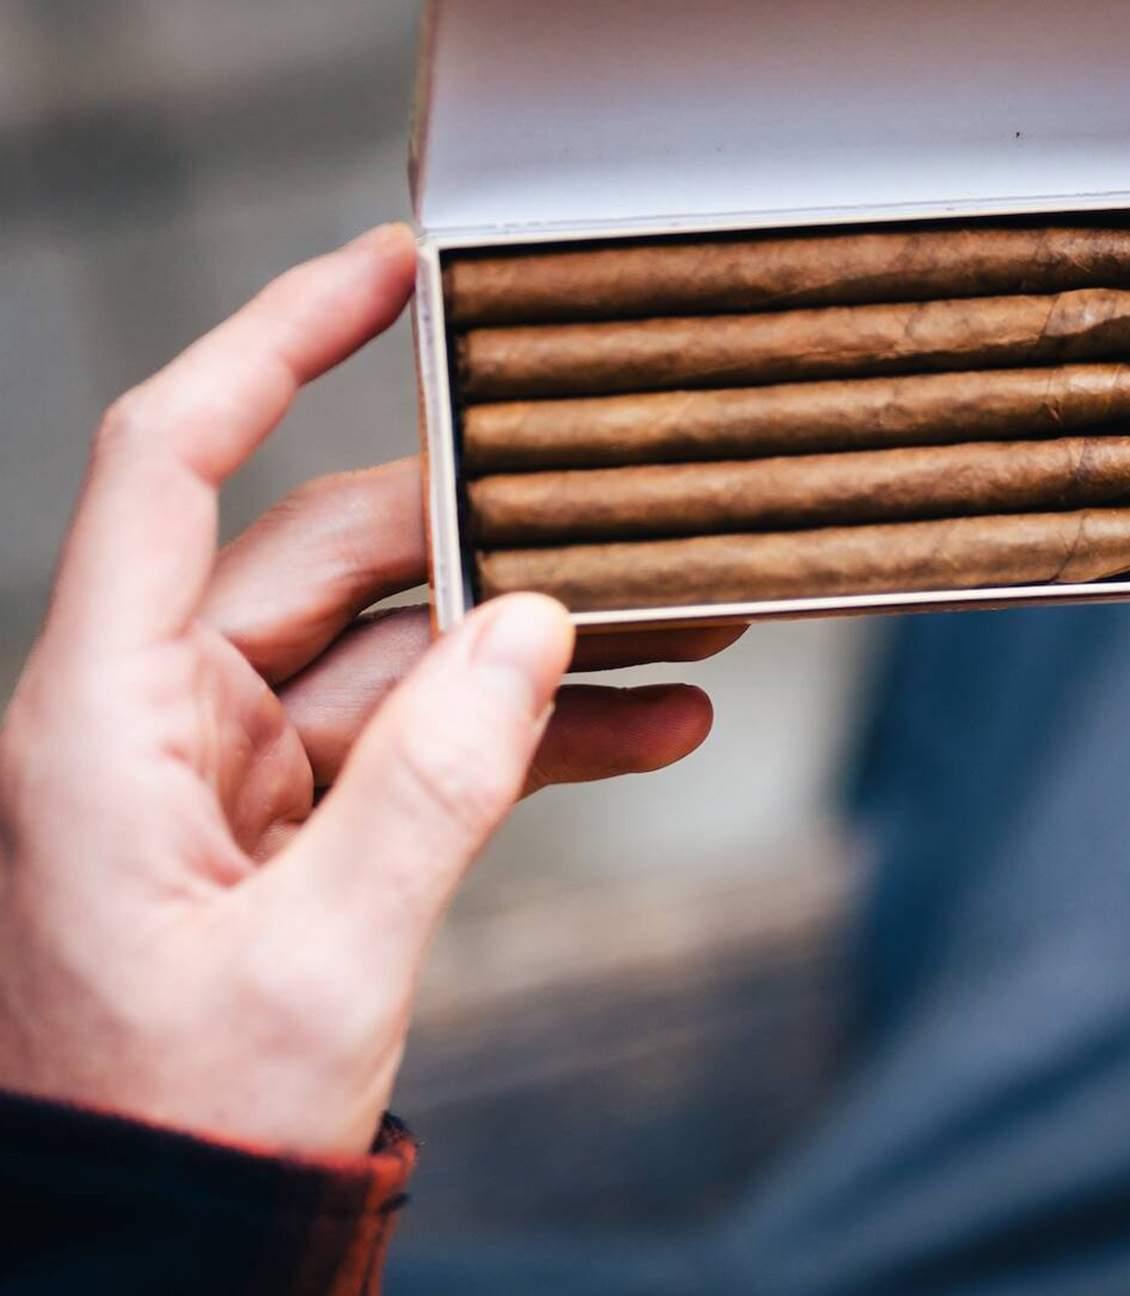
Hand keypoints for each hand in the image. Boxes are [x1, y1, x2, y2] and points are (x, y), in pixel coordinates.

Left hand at [0, 225, 740, 1156]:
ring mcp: (234, 773)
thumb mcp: (322, 962)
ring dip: (535, 647)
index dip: (274, 340)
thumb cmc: (177, 1129)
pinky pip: (423, 744)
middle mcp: (161, 721)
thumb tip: (531, 631)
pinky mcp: (297, 825)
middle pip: (332, 557)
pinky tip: (647, 729)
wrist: (158, 1250)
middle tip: (623, 511)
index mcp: (104, 722)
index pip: (172, 462)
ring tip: (684, 628)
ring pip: (400, 654)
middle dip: (485, 535)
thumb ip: (437, 783)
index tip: (391, 273)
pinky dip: (528, 737)